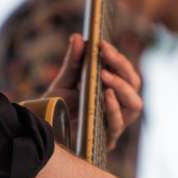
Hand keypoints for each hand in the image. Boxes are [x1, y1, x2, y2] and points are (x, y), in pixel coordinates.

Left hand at [45, 35, 142, 150]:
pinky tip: (105, 95)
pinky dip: (113, 108)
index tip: (102, 45)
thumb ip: (73, 62)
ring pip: (134, 105)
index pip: (126, 73)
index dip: (118, 58)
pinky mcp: (105, 140)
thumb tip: (77, 37)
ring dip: (122, 87)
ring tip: (105, 75)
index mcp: (112, 92)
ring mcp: (114, 125)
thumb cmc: (56, 109)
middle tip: (105, 54)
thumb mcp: (63, 82)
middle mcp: (117, 108)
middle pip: (134, 86)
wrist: (43, 132)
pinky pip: (117, 125)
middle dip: (122, 67)